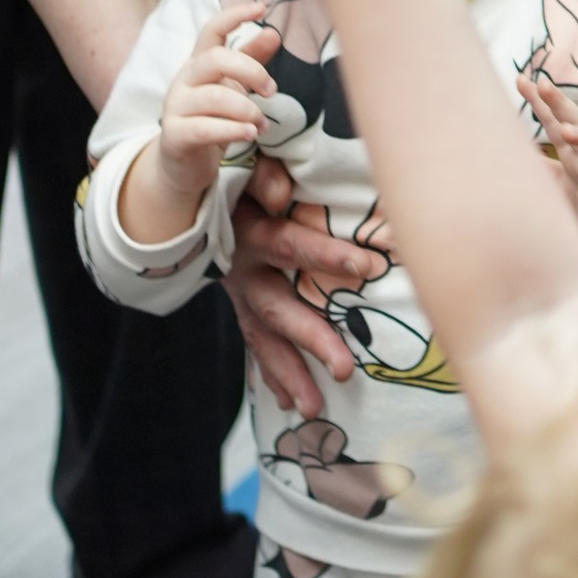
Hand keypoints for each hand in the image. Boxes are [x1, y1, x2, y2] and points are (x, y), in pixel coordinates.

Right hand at [154, 12, 278, 203]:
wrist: (183, 167)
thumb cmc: (211, 120)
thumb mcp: (232, 88)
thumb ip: (250, 61)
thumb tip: (273, 32)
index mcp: (199, 64)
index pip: (211, 30)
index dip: (234, 15)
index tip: (261, 7)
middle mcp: (184, 80)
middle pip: (215, 59)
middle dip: (251, 71)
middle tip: (272, 91)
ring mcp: (175, 108)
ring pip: (213, 97)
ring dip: (247, 110)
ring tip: (262, 125)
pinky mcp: (174, 136)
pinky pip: (204, 128)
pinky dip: (233, 130)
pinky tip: (250, 134)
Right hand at [220, 160, 377, 417]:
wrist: (205, 196)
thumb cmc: (249, 177)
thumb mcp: (252, 170)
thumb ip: (267, 175)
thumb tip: (280, 190)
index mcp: (250, 230)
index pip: (293, 245)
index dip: (329, 255)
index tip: (372, 267)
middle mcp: (244, 268)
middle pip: (278, 308)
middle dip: (311, 339)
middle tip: (343, 368)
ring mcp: (240, 294)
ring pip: (265, 338)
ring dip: (289, 373)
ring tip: (313, 408)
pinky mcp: (242, 309)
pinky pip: (257, 345)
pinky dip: (273, 375)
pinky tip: (288, 403)